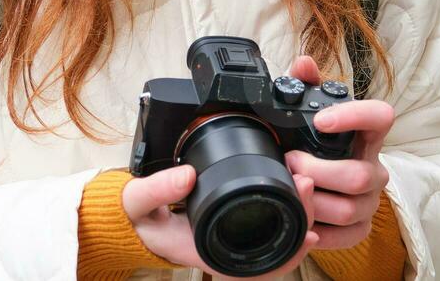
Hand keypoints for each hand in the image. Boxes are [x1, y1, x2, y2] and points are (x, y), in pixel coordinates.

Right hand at [120, 162, 321, 278]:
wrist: (133, 224)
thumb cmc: (140, 222)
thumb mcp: (140, 203)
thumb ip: (158, 189)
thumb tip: (186, 176)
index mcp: (212, 255)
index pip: (262, 264)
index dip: (291, 248)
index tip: (305, 221)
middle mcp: (228, 255)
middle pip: (281, 248)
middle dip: (303, 218)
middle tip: (306, 182)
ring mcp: (235, 244)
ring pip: (280, 238)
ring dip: (297, 214)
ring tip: (303, 181)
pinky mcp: (236, 231)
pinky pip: (270, 229)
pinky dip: (284, 212)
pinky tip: (293, 191)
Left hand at [281, 55, 396, 250]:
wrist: (319, 188)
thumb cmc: (315, 147)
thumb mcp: (308, 116)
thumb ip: (305, 86)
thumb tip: (303, 64)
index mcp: (366, 136)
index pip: (382, 116)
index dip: (355, 116)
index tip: (320, 121)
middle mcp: (374, 168)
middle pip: (358, 176)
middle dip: (317, 171)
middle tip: (289, 161)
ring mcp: (370, 201)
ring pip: (349, 209)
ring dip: (312, 200)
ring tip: (290, 189)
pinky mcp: (359, 229)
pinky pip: (345, 236)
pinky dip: (318, 231)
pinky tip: (301, 219)